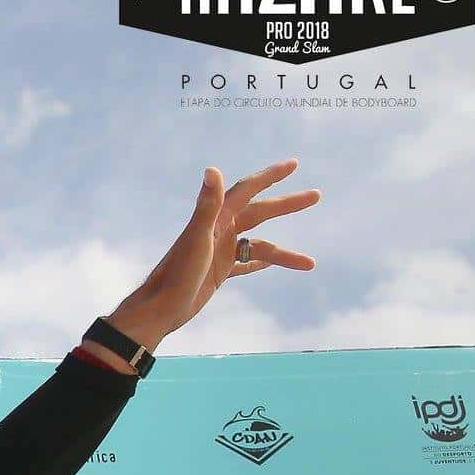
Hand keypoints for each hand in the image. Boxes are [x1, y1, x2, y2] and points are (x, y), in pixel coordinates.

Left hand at [108, 157, 320, 349]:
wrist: (159, 309)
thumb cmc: (177, 275)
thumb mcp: (198, 239)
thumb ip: (207, 206)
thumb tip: (212, 169)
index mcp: (214, 219)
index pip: (247, 190)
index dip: (270, 176)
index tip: (294, 165)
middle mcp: (218, 231)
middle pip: (259, 212)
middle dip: (286, 204)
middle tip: (316, 196)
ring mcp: (218, 252)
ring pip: (259, 245)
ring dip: (283, 252)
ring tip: (310, 263)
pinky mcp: (218, 272)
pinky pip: (246, 263)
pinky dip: (261, 261)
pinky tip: (276, 263)